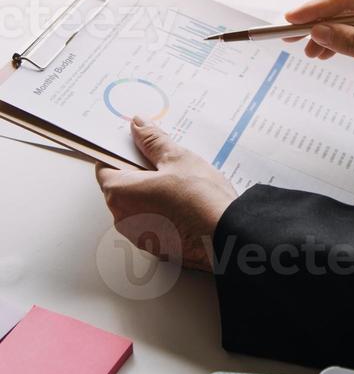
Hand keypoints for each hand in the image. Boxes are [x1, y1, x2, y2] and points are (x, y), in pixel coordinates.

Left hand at [96, 117, 236, 271]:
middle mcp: (123, 218)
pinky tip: (184, 202)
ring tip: (180, 183)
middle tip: (165, 161)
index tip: (136, 144)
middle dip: (139, 172)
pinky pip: (151, 222)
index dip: (120, 152)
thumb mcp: (177, 159)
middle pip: (121, 186)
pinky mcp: (156, 247)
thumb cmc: (201, 200)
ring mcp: (139, 236)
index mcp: (120, 193)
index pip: (104, 166)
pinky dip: (161, 211)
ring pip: (137, 205)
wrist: (229, 236)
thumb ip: (152, 141)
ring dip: (151, 192)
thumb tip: (139, 127)